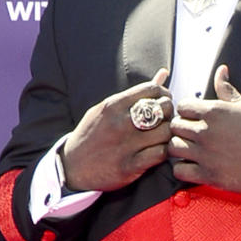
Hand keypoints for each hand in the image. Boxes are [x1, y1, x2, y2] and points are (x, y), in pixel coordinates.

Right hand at [61, 70, 173, 191]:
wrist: (72, 167)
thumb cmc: (92, 135)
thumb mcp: (107, 109)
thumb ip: (135, 94)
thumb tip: (164, 73)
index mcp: (113, 105)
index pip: (152, 90)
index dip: (163, 95)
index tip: (161, 103)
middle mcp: (120, 123)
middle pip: (163, 109)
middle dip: (168, 114)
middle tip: (163, 121)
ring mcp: (125, 145)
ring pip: (165, 132)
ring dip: (168, 134)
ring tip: (160, 137)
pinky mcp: (130, 166)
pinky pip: (161, 154)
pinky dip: (164, 152)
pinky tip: (157, 151)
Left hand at [169, 65, 240, 191]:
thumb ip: (226, 90)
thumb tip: (220, 71)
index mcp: (214, 111)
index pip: (182, 107)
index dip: (186, 113)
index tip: (194, 120)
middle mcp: (206, 131)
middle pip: (174, 127)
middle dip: (181, 130)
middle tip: (191, 136)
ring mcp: (206, 154)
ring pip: (173, 148)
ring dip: (179, 149)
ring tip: (190, 151)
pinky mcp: (210, 175)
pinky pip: (180, 171)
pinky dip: (182, 170)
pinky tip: (193, 167)